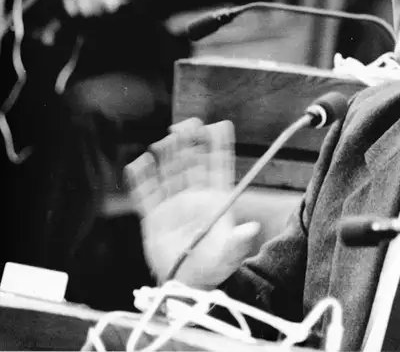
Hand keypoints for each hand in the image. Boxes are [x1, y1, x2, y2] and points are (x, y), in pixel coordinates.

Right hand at [125, 118, 260, 288]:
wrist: (187, 285)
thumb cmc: (214, 268)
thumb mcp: (228, 255)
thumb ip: (238, 242)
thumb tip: (252, 229)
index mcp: (216, 201)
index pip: (218, 166)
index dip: (219, 146)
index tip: (220, 124)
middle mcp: (194, 198)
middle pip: (192, 163)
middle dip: (191, 143)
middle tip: (189, 123)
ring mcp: (173, 205)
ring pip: (169, 172)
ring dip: (167, 155)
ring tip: (167, 137)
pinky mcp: (153, 217)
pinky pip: (145, 193)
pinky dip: (141, 178)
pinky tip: (139, 162)